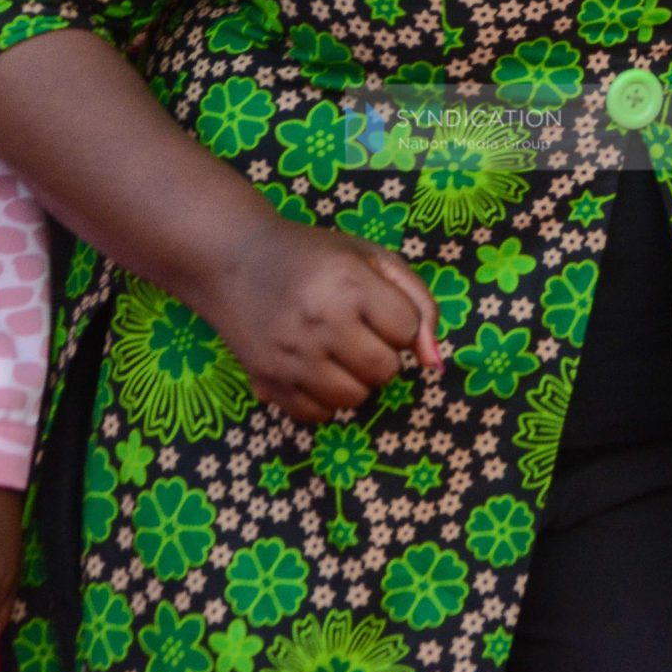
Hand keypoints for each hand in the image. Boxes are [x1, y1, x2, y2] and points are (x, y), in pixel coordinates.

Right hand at [201, 217, 439, 422]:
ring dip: (357, 380)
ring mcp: (290, 357)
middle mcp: (319, 324)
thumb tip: (436, 363)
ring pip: (354, 399)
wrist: (235, 258)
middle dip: (383, 355)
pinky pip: (317, 415)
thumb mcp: (374, 259)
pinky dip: (324, 399)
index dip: (400, 322)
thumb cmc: (316, 256)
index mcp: (349, 285)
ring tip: (339, 352)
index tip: (379, 308)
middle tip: (360, 333)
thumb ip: (419, 303)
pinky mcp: (266, 381)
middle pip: (384, 371)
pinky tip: (315, 369)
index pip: (407, 331)